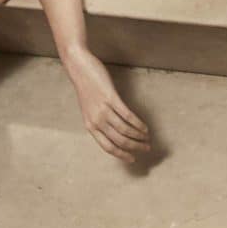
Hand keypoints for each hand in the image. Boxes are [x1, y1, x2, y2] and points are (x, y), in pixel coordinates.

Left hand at [64, 45, 150, 161]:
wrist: (79, 68)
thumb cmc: (86, 88)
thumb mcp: (89, 110)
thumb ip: (99, 122)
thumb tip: (114, 133)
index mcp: (90, 126)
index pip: (108, 147)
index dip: (122, 155)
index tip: (132, 159)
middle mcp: (96, 121)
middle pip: (119, 140)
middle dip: (135, 147)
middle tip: (146, 148)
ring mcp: (103, 110)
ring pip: (125, 130)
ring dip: (139, 136)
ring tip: (147, 137)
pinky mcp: (111, 98)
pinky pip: (127, 116)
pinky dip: (138, 123)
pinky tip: (144, 126)